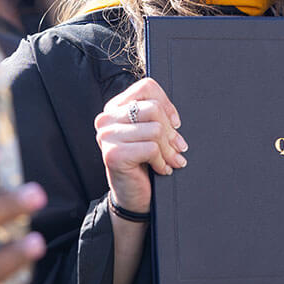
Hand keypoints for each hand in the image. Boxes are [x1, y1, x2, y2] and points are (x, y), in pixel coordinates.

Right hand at [95, 77, 184, 212]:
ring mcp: (107, 137)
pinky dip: (162, 161)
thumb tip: (175, 118)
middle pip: (153, 109)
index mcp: (114, 108)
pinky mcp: (113, 154)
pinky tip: (161, 169)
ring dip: (169, 150)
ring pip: (155, 129)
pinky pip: (151, 148)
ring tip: (170, 160)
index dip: (167, 104)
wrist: (134, 196)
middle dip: (171, 132)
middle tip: (177, 148)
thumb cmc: (143, 162)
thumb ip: (156, 116)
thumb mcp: (150, 133)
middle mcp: (106, 119)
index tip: (175, 123)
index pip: (147, 87)